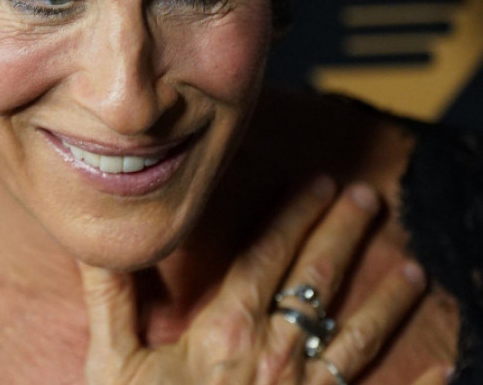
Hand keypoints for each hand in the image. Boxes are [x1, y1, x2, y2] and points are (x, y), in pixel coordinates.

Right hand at [78, 178, 442, 383]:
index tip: (318, 182)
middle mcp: (274, 357)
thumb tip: (100, 242)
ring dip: (387, 300)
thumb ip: (112, 299)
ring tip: (413, 268)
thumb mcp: (112, 365)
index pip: (267, 255)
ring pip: (356, 337)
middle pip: (315, 281)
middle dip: (342, 234)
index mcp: (225, 332)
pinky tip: (445, 363)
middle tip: (368, 197)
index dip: (294, 215)